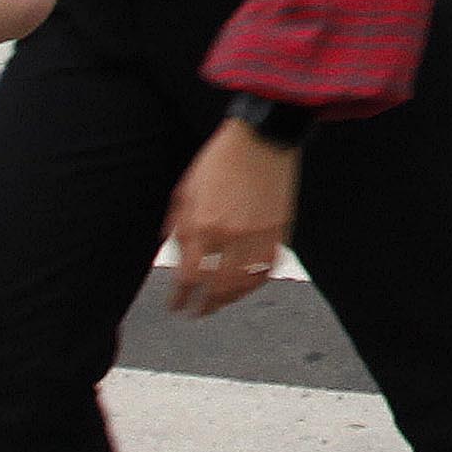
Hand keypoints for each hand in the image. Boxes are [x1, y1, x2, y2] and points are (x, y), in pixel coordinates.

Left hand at [166, 119, 301, 314]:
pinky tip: (246, 287)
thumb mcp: (185, 190)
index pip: (188, 276)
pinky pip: (267, 269)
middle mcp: (231, 236)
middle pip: (217, 288)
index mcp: (203, 224)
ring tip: (220, 304)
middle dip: (205, 305)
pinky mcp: (279, 232)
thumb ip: (177, 226)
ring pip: (245, 284)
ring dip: (230, 300)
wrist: (261, 139)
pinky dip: (255, 284)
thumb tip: (172, 254)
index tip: (176, 305)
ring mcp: (258, 236)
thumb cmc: (219, 160)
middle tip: (197, 312)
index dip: (180, 297)